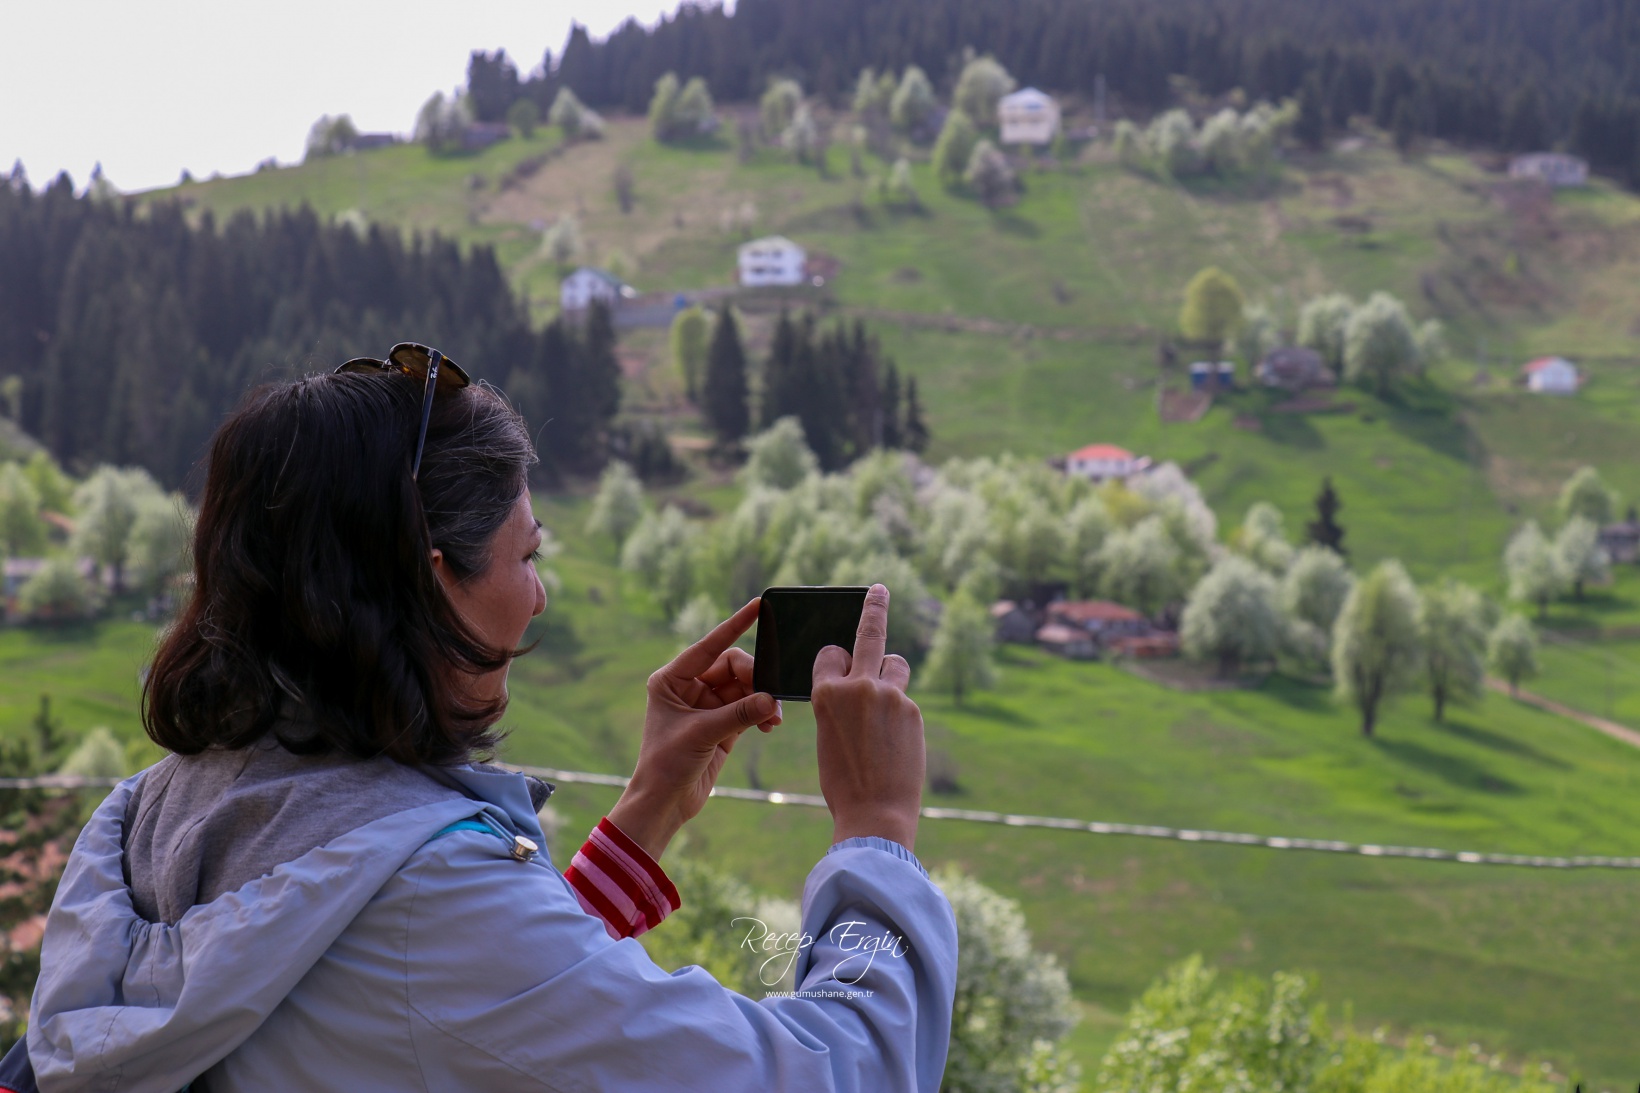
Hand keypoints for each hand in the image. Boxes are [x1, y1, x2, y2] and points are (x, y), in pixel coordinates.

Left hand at [607, 598, 780, 859]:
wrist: (665, 803)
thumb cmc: (667, 764)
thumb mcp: (702, 734)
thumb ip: (739, 714)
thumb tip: (772, 700)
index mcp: (672, 679)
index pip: (709, 646)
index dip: (735, 625)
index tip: (759, 606)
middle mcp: (690, 687)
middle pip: (733, 667)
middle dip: (754, 678)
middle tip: (768, 696)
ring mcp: (708, 705)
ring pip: (745, 687)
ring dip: (762, 698)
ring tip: (773, 717)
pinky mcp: (723, 724)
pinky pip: (750, 707)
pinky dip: (762, 713)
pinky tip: (770, 725)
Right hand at [812, 584, 924, 851]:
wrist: (876, 812)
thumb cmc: (843, 780)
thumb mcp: (827, 734)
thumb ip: (840, 702)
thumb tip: (863, 681)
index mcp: (825, 693)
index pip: (830, 654)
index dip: (834, 661)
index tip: (838, 663)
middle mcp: (858, 686)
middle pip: (869, 633)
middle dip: (874, 607)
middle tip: (880, 589)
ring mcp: (889, 695)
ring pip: (894, 663)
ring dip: (890, 671)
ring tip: (887, 701)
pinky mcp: (912, 708)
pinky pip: (904, 697)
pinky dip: (899, 711)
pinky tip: (894, 740)